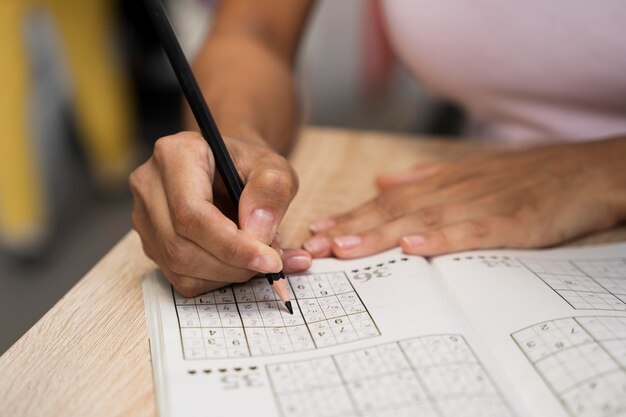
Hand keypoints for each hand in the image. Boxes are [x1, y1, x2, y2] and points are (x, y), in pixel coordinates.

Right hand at [130, 131, 310, 296]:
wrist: (232, 169)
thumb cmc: (250, 165)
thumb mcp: (274, 168)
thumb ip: (272, 191)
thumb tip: (258, 233)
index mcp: (175, 154)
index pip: (191, 213)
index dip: (232, 245)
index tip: (270, 261)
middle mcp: (149, 184)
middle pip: (181, 245)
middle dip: (233, 264)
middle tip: (270, 262)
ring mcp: (144, 216)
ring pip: (179, 266)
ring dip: (227, 274)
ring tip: (259, 259)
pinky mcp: (151, 242)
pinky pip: (180, 278)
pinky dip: (217, 279)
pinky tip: (240, 264)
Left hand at [303, 138, 625, 257]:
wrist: (587, 171)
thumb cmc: (526, 177)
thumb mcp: (470, 172)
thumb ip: (423, 178)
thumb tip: (381, 180)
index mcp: (444, 184)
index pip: (387, 200)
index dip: (350, 216)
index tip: (316, 231)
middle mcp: (455, 191)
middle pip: (394, 209)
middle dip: (351, 229)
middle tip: (313, 246)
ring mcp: (483, 205)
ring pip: (423, 219)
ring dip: (380, 234)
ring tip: (345, 248)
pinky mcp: (515, 221)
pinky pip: (474, 231)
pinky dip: (442, 239)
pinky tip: (414, 248)